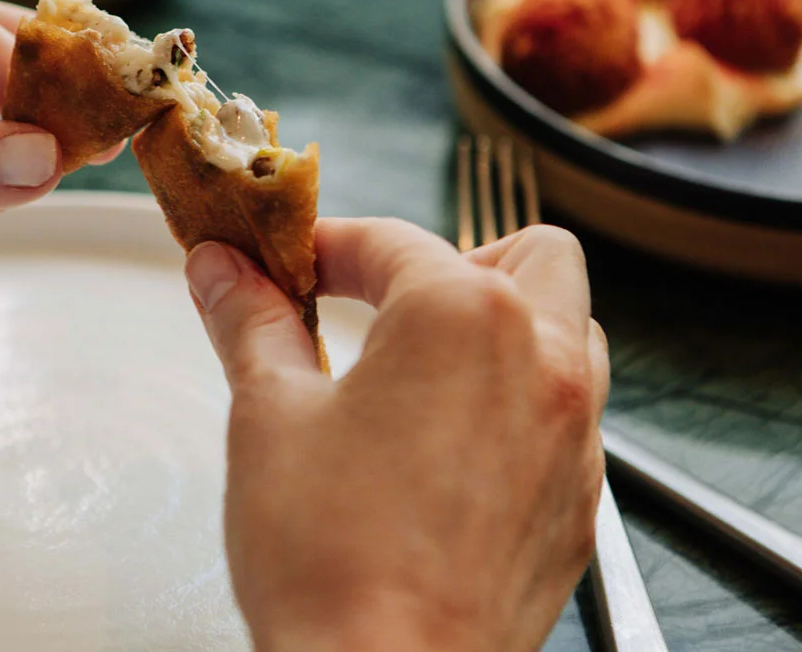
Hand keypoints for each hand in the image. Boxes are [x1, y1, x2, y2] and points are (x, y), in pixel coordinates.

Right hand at [183, 218, 608, 651]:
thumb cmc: (330, 560)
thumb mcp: (268, 416)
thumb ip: (250, 323)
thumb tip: (222, 270)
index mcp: (463, 317)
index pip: (390, 240)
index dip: (326, 247)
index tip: (288, 269)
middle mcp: (542, 362)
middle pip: (532, 253)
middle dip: (458, 258)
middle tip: (385, 301)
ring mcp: (574, 436)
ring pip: (572, 331)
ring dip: (509, 325)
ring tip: (427, 367)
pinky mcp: (580, 504)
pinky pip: (572, 417)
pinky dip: (521, 403)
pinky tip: (452, 446)